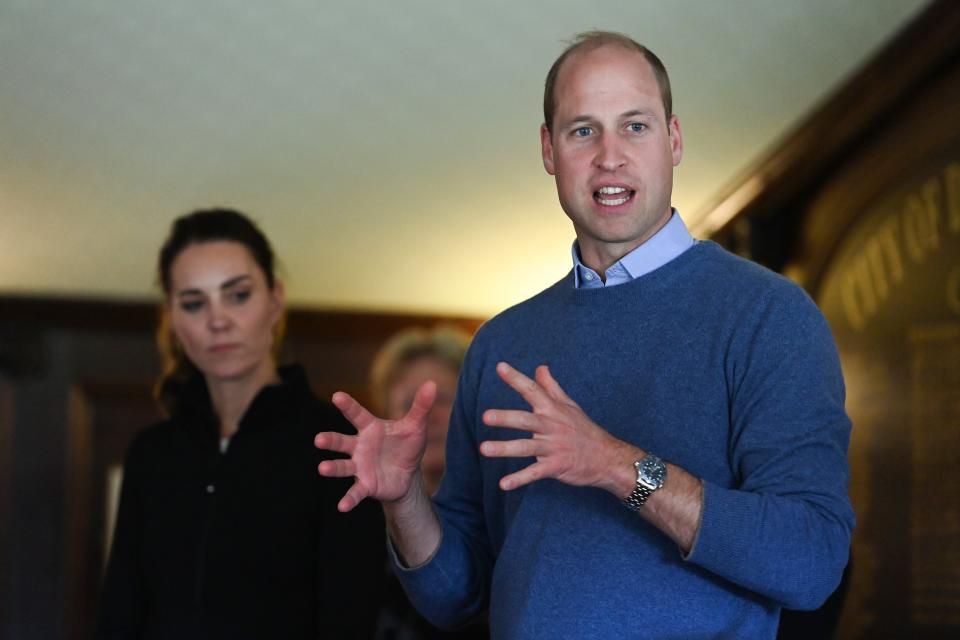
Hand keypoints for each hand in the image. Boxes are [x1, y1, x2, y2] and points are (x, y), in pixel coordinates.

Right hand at [315, 381, 435, 511]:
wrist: (407, 475)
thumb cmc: (406, 445)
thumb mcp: (416, 427)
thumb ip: (421, 407)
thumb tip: (432, 383)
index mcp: (370, 428)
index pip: (357, 414)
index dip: (347, 405)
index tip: (337, 396)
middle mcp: (359, 446)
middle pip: (341, 441)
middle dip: (330, 440)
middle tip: (319, 440)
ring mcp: (359, 466)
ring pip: (342, 466)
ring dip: (332, 467)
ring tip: (322, 468)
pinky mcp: (365, 485)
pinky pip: (355, 492)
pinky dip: (348, 500)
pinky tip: (342, 507)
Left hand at [480, 362, 636, 492]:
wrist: (608, 458)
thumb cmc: (585, 429)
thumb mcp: (570, 405)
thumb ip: (551, 387)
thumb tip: (540, 367)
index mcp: (553, 409)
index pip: (532, 390)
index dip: (516, 378)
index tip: (500, 367)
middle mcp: (552, 426)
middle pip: (526, 420)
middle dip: (506, 418)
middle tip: (485, 416)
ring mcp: (554, 447)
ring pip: (526, 447)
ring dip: (505, 448)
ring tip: (483, 449)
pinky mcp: (556, 466)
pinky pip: (535, 473)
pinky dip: (519, 479)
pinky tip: (503, 484)